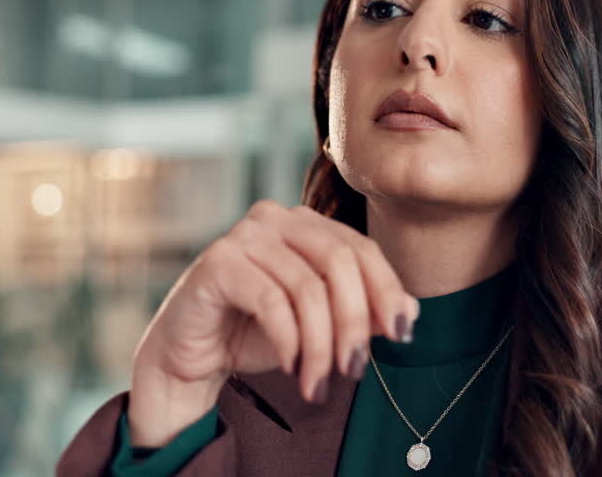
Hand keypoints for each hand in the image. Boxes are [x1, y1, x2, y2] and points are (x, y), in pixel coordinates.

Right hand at [127, 200, 418, 445]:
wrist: (191, 354)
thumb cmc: (256, 333)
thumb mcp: (319, 325)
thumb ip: (361, 313)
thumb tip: (410, 311)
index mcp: (306, 223)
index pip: (361, 248)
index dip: (387, 290)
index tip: (402, 335)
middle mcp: (277, 218)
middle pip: (339, 263)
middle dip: (354, 322)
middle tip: (354, 369)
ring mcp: (245, 235)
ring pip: (307, 287)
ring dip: (320, 344)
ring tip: (318, 383)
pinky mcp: (218, 261)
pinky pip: (271, 299)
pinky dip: (289, 339)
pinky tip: (293, 366)